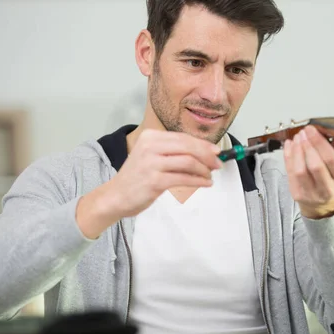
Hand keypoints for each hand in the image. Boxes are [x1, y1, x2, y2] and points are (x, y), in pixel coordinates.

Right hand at [76, 129, 221, 237]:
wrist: (115, 196)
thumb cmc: (137, 178)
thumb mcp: (151, 156)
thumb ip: (173, 152)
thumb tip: (205, 152)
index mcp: (150, 137)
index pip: (183, 137)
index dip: (203, 144)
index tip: (216, 152)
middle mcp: (150, 146)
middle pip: (188, 147)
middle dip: (207, 155)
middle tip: (218, 164)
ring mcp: (151, 163)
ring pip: (188, 162)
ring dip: (204, 170)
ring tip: (210, 176)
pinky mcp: (155, 181)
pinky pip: (184, 178)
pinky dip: (199, 181)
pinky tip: (205, 183)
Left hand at [283, 118, 333, 218]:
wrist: (323, 201)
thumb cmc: (332, 177)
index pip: (332, 160)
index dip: (320, 143)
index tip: (313, 129)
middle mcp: (328, 189)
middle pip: (315, 165)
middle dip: (308, 145)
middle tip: (304, 131)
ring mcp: (311, 193)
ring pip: (300, 170)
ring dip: (297, 150)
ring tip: (298, 138)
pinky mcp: (297, 194)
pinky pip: (289, 172)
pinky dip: (288, 156)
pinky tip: (290, 145)